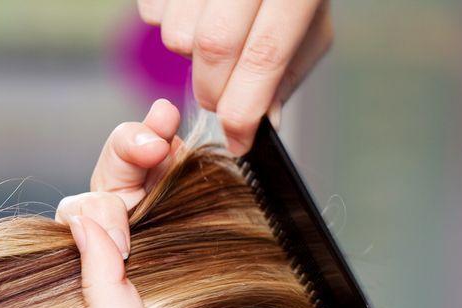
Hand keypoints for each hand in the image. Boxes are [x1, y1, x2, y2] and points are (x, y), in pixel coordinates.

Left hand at [57, 100, 324, 307]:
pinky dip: (213, 180)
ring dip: (166, 157)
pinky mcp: (235, 271)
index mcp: (102, 301)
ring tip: (171, 126)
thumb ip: (104, 292)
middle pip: (124, 199)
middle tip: (151, 132)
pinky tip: (212, 155)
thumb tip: (86, 217)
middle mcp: (139, 281)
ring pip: (168, 198)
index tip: (125, 179)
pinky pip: (218, 214)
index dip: (99, 191)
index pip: (85, 228)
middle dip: (130, 157)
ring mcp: (188, 272)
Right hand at [137, 0, 332, 154]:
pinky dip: (169, 25)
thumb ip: (284, 75)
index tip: (238, 140)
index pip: (264, 55)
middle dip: (213, 91)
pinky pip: (153, 13)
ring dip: (189, 57)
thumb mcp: (308, 27)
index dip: (245, 109)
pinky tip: (195, 16)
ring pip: (178, 35)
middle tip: (222, 98)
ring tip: (212, 40)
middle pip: (214, 46)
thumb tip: (260, 124)